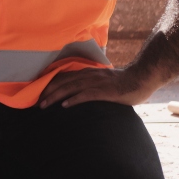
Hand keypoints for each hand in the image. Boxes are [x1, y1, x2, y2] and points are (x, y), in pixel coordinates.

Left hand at [38, 67, 157, 108]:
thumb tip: (80, 92)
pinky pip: (86, 95)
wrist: (142, 78)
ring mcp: (96, 82)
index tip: (38, 92)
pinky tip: (64, 106)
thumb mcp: (104, 80)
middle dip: (47, 91)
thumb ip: (92, 84)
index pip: (64, 77)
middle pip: (63, 81)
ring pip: (70, 88)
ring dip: (55, 96)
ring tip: (44, 105)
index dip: (50, 84)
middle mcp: (89, 75)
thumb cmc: (124, 82)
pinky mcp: (105, 91)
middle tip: (36, 101)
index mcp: (87, 73)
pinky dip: (74, 100)